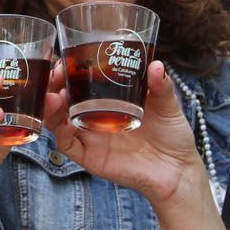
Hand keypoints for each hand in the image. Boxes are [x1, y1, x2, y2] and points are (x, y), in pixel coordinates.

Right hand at [43, 60, 202, 202]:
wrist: (178, 171)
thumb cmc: (171, 136)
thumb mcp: (168, 106)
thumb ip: (161, 87)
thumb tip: (156, 65)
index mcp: (108, 100)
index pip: (79, 81)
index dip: (67, 70)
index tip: (65, 59)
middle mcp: (94, 117)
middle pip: (62, 98)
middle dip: (52, 85)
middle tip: (56, 75)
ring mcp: (90, 137)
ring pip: (57, 121)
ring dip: (51, 108)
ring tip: (55, 97)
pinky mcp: (90, 157)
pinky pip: (68, 146)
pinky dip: (62, 135)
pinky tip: (66, 125)